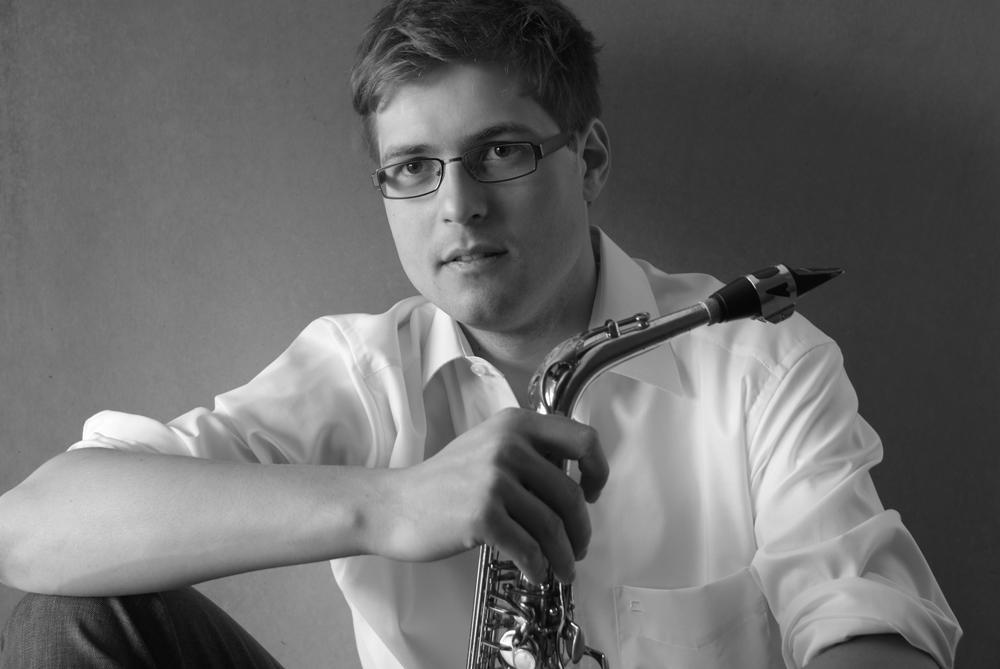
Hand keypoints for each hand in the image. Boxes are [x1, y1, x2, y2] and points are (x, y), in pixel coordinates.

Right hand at [371, 407, 607, 583]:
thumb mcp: (487, 446)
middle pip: (570, 494)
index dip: (597, 470)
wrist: (395, 505)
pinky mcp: (482, 516)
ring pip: (552, 527)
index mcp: (515, 424)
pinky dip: (538, 567)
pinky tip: (535, 573)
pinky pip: (528, 549)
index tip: (590, 493)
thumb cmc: (445, 482)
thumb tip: (576, 483)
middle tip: (578, 547)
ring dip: (563, 556)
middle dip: (581, 529)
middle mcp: (508, 445)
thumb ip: (529, 452)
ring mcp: (494, 480)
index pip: (583, 439)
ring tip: (562, 570)